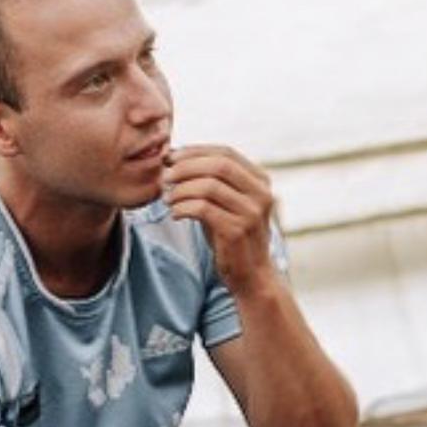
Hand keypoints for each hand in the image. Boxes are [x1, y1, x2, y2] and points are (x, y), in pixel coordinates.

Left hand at [163, 145, 278, 296]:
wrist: (251, 275)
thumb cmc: (232, 235)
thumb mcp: (228, 202)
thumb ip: (212, 179)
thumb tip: (174, 154)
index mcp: (261, 182)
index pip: (226, 153)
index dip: (194, 151)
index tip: (171, 158)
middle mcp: (261, 194)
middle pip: (218, 165)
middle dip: (185, 167)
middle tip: (165, 177)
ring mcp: (252, 213)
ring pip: (209, 186)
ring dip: (181, 190)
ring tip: (168, 199)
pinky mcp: (238, 231)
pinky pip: (202, 209)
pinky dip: (182, 208)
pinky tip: (176, 214)